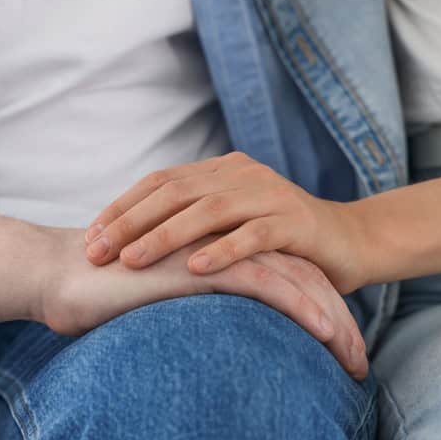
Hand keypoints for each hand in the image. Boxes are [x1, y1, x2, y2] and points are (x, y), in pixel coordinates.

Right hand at [39, 227, 368, 378]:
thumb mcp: (158, 297)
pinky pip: (264, 283)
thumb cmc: (100, 291)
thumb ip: (185, 303)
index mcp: (218, 249)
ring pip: (292, 279)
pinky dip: (299, 308)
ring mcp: (214, 248)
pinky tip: (325, 333)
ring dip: (330, 320)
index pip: (283, 274)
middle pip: (300, 275)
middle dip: (336, 319)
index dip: (314, 309)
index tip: (337, 350)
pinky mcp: (202, 263)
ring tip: (356, 359)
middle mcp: (224, 243)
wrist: (62, 274)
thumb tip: (201, 336)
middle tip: (359, 362)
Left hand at [83, 152, 367, 294]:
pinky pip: (254, 236)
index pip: (159, 182)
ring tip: (132, 260)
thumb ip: (191, 224)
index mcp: (220, 170)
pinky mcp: (296, 223)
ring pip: (208, 211)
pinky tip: (196, 269)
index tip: (89, 237)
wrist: (351, 242)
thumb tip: (129, 244)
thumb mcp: (230, 225)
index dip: (122, 207)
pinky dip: (223, 251)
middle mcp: (241, 174)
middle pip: (175, 192)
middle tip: (96, 251)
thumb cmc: (279, 242)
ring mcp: (270, 195)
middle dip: (131, 222)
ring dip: (165, 236)